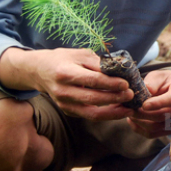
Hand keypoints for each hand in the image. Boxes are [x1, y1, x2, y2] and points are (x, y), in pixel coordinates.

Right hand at [0, 47, 134, 120]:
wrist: (39, 71)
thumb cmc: (63, 59)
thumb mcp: (80, 54)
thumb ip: (98, 63)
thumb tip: (121, 70)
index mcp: (66, 73)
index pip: (92, 81)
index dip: (110, 83)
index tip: (126, 83)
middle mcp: (63, 91)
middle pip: (93, 99)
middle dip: (115, 98)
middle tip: (131, 95)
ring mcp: (64, 104)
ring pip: (92, 113)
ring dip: (113, 112)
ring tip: (129, 108)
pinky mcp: (68, 111)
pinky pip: (89, 116)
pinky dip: (106, 115)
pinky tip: (119, 110)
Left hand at [127, 70, 170, 138]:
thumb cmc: (166, 81)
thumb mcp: (160, 76)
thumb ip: (154, 83)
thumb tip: (146, 90)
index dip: (158, 103)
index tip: (144, 104)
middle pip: (162, 116)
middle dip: (143, 113)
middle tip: (130, 107)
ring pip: (155, 126)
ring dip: (139, 120)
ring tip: (130, 112)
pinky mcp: (166, 130)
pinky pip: (151, 134)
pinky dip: (138, 128)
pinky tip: (132, 119)